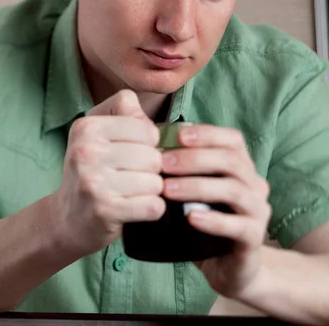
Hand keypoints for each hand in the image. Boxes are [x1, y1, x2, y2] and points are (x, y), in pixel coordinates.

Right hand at [54, 90, 164, 256]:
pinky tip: (133, 209)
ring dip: (151, 192)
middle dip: (151, 171)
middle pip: (153, 156)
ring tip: (130, 193)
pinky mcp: (104, 210)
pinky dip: (150, 210)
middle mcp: (86, 151)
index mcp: (86, 127)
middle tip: (131, 178)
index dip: (149, 145)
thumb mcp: (98, 136)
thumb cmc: (92, 173)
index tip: (132, 155)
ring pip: (155, 182)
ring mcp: (93, 182)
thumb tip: (150, 118)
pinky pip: (153, 206)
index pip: (147, 129)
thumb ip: (126, 115)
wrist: (67, 218)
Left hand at [160, 124, 271, 298]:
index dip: (206, 134)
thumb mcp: (188, 194)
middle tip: (163, 163)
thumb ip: (176, 170)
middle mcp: (254, 185)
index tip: (177, 135)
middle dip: (194, 158)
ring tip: (167, 190)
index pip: (231, 140)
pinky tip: (191, 219)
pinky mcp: (254, 238)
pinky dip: (214, 220)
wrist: (227, 267)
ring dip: (197, 186)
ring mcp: (257, 212)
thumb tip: (144, 143)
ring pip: (234, 190)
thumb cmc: (202, 223)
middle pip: (231, 161)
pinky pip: (238, 226)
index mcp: (241, 168)